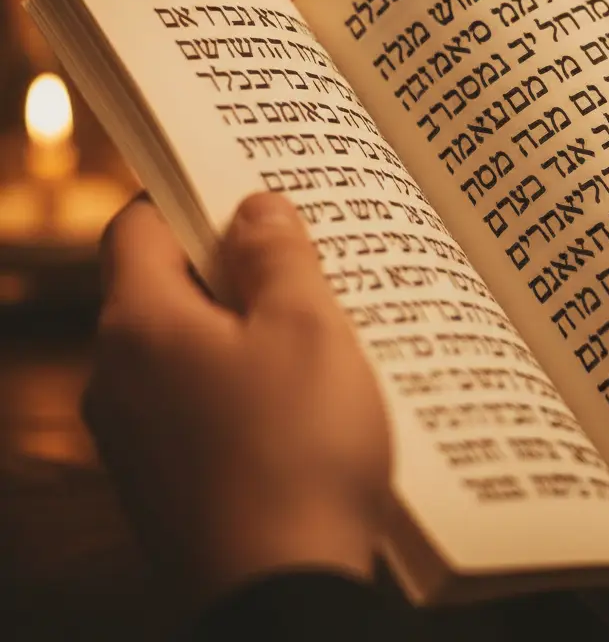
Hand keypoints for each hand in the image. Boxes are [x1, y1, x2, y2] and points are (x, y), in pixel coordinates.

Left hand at [85, 193, 390, 607]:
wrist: (284, 595)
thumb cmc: (299, 452)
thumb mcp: (307, 329)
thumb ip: (278, 255)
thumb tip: (256, 207)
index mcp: (140, 326)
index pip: (139, 226)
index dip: (191, 198)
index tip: (247, 190)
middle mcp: (117, 378)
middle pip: (163, 286)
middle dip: (230, 264)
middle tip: (302, 253)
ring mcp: (134, 437)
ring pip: (182, 347)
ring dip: (239, 324)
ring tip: (314, 323)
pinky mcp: (164, 480)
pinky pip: (192, 401)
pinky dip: (235, 380)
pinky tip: (297, 396)